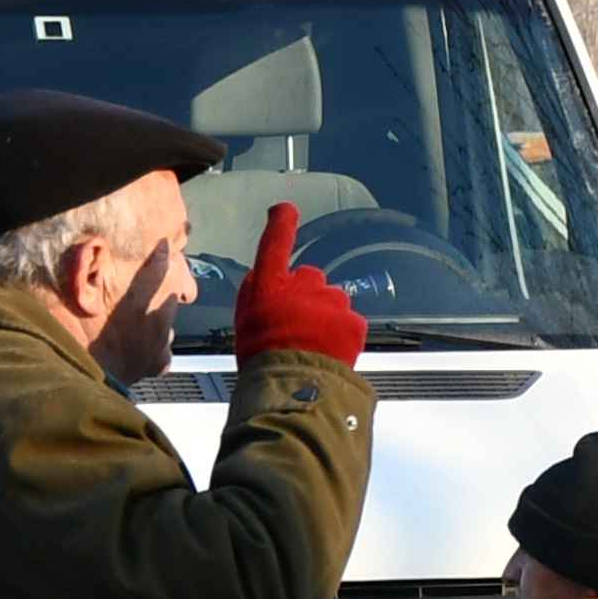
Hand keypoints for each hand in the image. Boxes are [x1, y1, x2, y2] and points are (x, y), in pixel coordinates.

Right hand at [228, 201, 363, 367]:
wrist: (294, 388)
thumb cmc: (262, 359)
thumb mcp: (243, 322)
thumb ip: (256, 293)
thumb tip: (264, 277)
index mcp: (270, 285)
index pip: (275, 243)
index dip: (281, 223)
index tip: (284, 210)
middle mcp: (303, 286)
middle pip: (309, 279)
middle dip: (306, 296)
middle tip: (296, 326)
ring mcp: (331, 302)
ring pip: (331, 301)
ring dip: (324, 317)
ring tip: (311, 345)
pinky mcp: (354, 321)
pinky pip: (349, 322)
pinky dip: (341, 335)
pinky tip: (327, 352)